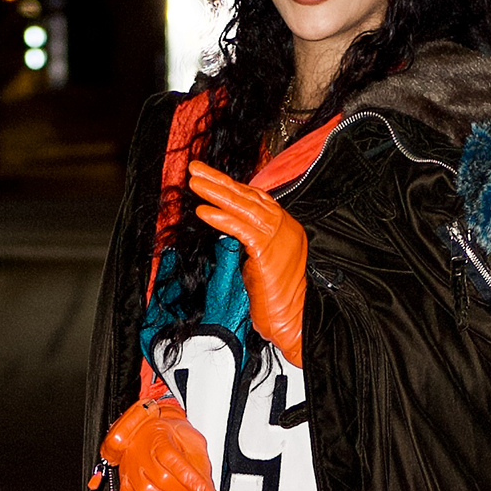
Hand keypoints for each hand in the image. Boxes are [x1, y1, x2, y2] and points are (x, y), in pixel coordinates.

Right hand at [96, 398, 217, 490]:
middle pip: (161, 480)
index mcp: (159, 437)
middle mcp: (140, 453)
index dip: (193, 482)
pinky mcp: (125, 482)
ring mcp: (130, 468)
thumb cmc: (170, 434)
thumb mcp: (192, 441)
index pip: (175, 462)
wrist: (145, 429)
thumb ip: (201, 465)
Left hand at [189, 159, 307, 366]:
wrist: (296, 321)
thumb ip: (249, 244)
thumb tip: (228, 234)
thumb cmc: (279, 301)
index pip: (256, 199)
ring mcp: (279, 236)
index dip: (232, 187)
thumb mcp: (261, 264)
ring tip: (194, 182)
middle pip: (249, 196)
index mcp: (286, 228)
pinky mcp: (268, 249)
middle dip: (219, 181)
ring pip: (243, 207)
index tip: (211, 178)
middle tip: (196, 169)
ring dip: (216, 192)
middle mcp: (285, 226)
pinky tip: (203, 211)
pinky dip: (221, 218)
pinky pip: (240, 228)